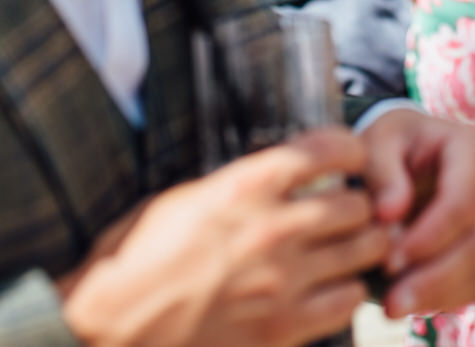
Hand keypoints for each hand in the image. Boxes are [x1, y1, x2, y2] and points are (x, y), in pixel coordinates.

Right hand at [59, 127, 389, 346]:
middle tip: (353, 209)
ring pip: (365, 249)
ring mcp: (282, 281)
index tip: (353, 154)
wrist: (110, 331)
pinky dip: (349, 292)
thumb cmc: (134, 262)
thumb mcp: (181, 202)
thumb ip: (235, 187)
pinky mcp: (284, 328)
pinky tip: (333, 289)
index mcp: (243, 187)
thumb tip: (276, 176)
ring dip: (363, 245)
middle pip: (358, 202)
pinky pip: (349, 300)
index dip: (350, 147)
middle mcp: (271, 228)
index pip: (325, 148)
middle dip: (361, 202)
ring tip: (352, 247)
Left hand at [358, 108, 474, 319]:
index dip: (429, 237)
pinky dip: (448, 299)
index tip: (388, 260)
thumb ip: (381, 172)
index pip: (464, 202)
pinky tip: (410, 304)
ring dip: (439, 294)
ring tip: (393, 306)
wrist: (407, 156)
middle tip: (390, 301)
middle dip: (434, 276)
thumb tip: (390, 213)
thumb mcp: (376, 144)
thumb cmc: (390, 147)